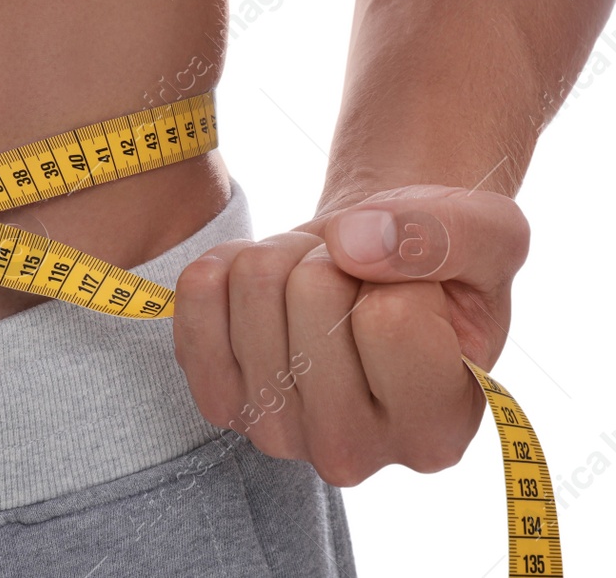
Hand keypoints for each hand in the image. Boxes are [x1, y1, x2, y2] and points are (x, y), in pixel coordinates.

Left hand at [172, 185, 529, 485]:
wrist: (373, 270)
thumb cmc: (439, 262)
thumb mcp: (488, 232)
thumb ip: (447, 235)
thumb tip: (352, 244)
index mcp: (437, 434)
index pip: (390, 318)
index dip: (402, 269)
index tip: (412, 288)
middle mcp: (352, 454)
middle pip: (311, 293)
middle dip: (336, 257)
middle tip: (359, 279)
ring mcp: (274, 432)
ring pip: (255, 283)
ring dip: (288, 255)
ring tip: (323, 282)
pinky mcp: (217, 397)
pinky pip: (197, 292)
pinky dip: (230, 259)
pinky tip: (269, 286)